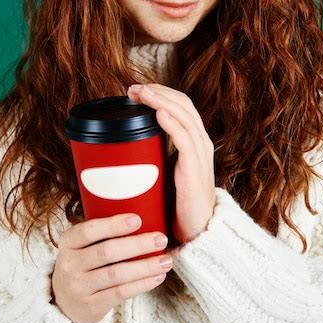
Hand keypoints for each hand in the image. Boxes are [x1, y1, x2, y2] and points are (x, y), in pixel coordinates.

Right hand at [51, 213, 172, 322]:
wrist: (65, 302)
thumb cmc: (84, 263)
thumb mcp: (83, 245)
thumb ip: (104, 232)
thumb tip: (148, 214)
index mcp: (68, 242)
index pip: (89, 230)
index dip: (113, 225)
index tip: (138, 220)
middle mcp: (69, 264)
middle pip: (107, 252)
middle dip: (138, 245)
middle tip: (161, 239)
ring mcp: (78, 287)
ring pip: (116, 274)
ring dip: (145, 266)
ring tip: (166, 260)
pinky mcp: (90, 306)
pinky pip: (120, 293)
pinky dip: (142, 284)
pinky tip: (157, 277)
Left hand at [127, 84, 215, 252]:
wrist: (197, 232)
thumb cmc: (178, 205)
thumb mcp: (165, 173)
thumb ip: (154, 157)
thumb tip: (122, 149)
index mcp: (194, 141)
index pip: (181, 106)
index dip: (160, 93)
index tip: (136, 91)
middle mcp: (200, 143)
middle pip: (183, 104)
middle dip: (157, 92)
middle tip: (133, 89)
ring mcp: (199, 154)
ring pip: (183, 116)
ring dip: (160, 100)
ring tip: (141, 93)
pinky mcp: (195, 168)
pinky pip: (185, 139)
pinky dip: (172, 123)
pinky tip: (159, 113)